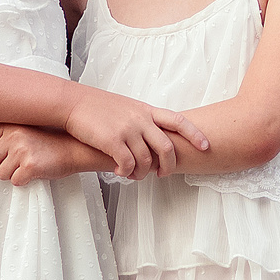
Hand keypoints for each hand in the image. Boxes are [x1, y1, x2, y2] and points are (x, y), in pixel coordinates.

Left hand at [0, 123, 100, 186]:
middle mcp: (14, 135)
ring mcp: (21, 150)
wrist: (76, 149)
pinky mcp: (29, 166)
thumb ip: (5, 132)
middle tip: (19, 158)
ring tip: (29, 163)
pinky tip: (35, 170)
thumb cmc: (51, 141)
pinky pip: (15, 181)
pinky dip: (24, 180)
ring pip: (0, 173)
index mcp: (11, 124)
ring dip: (14, 173)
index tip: (2, 149)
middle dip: (1, 163)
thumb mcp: (26, 129)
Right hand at [65, 89, 209, 179]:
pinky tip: (120, 173)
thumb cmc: (98, 106)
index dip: (194, 134)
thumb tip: (153, 134)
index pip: (178, 120)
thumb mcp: (126, 107)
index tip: (206, 145)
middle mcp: (140, 119)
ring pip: (146, 160)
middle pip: (166, 147)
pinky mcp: (112, 141)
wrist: (73, 103)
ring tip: (134, 176)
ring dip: (142, 173)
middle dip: (169, 164)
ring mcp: (127, 130)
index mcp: (146, 110)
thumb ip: (142, 119)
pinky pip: (128, 164)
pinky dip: (127, 172)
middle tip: (163, 174)